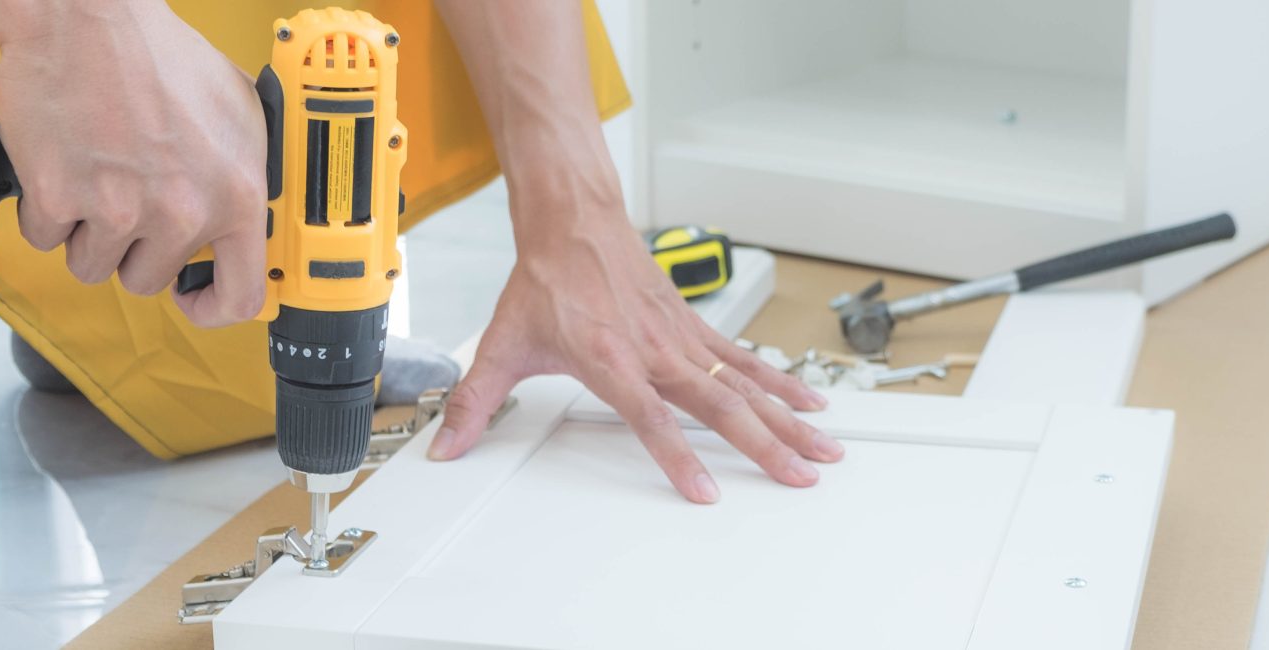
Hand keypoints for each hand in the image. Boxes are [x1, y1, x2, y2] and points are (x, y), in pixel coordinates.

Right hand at [0, 1, 266, 325]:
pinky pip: (45, 238)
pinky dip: (45, 211)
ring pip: (93, 265)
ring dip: (88, 232)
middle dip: (133, 247)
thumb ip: (241, 179)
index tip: (192, 299)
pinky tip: (63, 166)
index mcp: (236, 197)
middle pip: (147, 279)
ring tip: (97, 175)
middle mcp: (181, 211)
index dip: (212, 308)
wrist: (88, 19)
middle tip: (127, 195)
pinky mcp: (59, 199)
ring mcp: (118, 209)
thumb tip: (240, 223)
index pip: (240, 296)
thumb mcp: (240, 115)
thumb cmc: (159, 56)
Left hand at [426, 195, 841, 503]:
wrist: (573, 220)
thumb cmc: (547, 278)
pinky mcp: (695, 329)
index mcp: (611, 358)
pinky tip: (809, 404)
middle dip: (766, 445)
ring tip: (823, 448)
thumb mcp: (504, 343)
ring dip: (789, 419)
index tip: (706, 491)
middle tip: (800, 477)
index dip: (678, 456)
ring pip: (747, 385)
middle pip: (721, 405)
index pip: (651, 417)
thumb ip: (476, 401)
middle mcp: (656, 350)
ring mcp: (683, 339)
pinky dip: (781, 382)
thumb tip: (445, 443)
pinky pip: (746, 361)